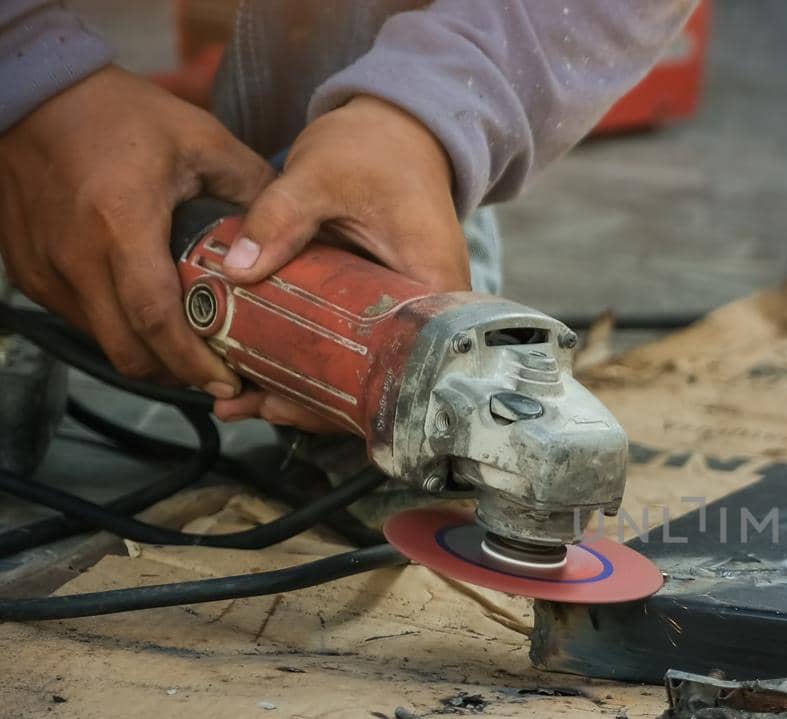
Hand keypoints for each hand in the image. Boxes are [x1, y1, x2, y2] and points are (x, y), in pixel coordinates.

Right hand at [0, 67, 273, 395]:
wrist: (36, 94)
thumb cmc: (120, 113)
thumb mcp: (201, 140)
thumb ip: (253, 188)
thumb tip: (296, 234)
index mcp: (121, 224)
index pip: (157, 320)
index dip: (194, 362)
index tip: (228, 381)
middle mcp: (76, 256)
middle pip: (129, 349)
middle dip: (177, 373)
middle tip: (217, 372)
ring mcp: (46, 267)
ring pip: (103, 341)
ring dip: (147, 353)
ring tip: (188, 346)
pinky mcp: (29, 271)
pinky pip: (80, 320)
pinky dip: (116, 328)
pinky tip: (146, 315)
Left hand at [213, 95, 469, 430]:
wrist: (396, 129)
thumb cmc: (376, 148)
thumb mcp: (322, 176)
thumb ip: (279, 218)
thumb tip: (237, 270)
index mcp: (433, 289)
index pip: (400, 368)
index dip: (346, 399)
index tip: (288, 404)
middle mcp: (426, 315)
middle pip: (374, 383)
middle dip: (309, 403)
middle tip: (244, 405)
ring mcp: (402, 315)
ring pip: (357, 372)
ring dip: (299, 389)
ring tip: (237, 398)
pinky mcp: (378, 308)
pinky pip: (347, 347)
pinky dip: (304, 360)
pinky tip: (256, 366)